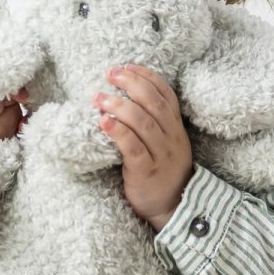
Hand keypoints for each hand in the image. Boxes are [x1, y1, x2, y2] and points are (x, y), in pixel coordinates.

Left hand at [93, 65, 192, 231]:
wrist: (173, 208)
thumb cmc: (161, 172)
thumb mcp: (164, 143)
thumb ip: (152, 123)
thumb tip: (124, 98)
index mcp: (175, 128)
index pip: (165, 94)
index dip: (147, 77)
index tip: (127, 66)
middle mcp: (170, 138)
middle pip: (153, 103)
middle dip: (131, 84)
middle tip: (110, 74)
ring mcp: (160, 155)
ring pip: (142, 123)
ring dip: (119, 106)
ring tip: (99, 97)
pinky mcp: (146, 172)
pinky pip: (133, 148)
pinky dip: (118, 132)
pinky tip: (103, 123)